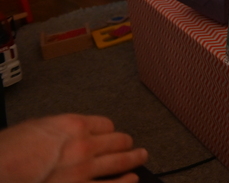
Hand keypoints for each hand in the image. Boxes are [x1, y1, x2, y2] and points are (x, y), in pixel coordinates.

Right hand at [0, 114, 147, 182]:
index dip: (108, 130)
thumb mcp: (36, 128)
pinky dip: (125, 182)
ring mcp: (84, 170)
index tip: (111, 133)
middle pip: (117, 141)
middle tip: (132, 144)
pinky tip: (132, 179)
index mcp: (72, 126)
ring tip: (141, 157)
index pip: (104, 124)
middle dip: (126, 143)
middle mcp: (83, 145)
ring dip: (134, 159)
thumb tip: (66, 134)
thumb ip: (58, 130)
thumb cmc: (9, 150)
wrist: (1, 168)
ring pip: (120, 162)